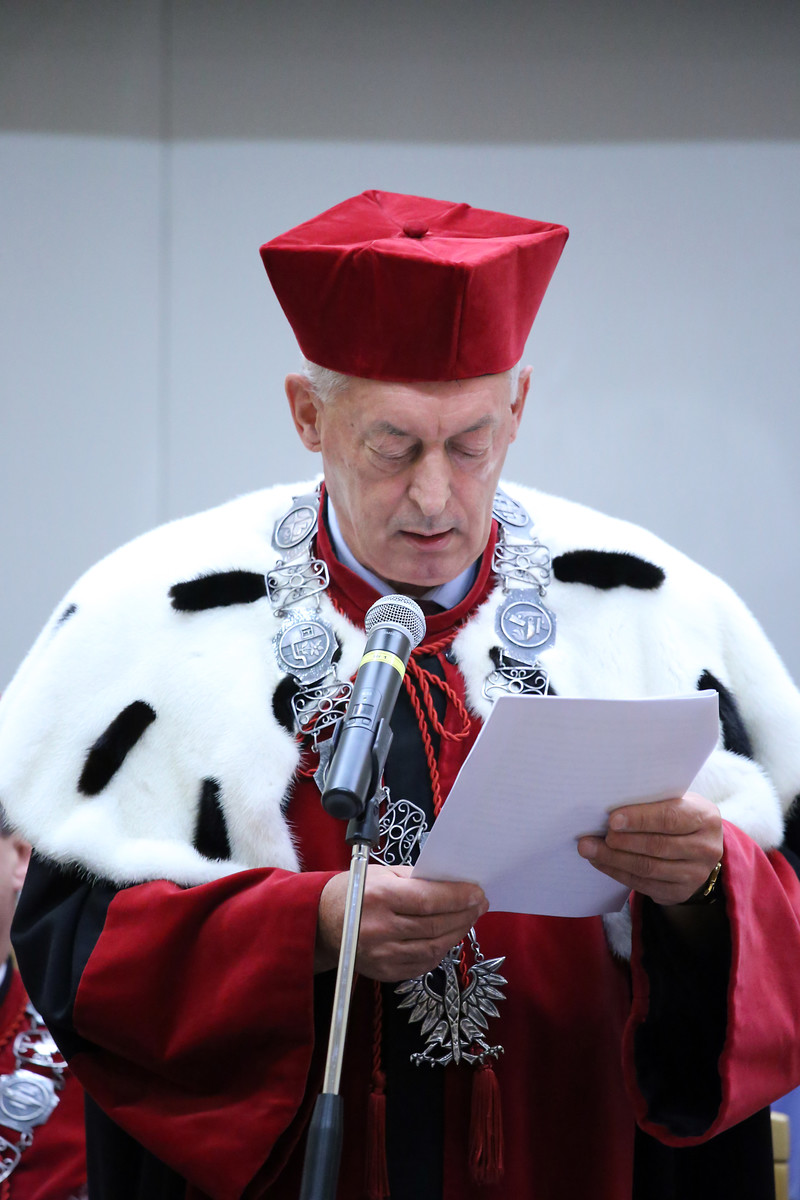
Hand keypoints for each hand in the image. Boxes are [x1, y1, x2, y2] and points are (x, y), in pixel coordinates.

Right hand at [316, 864, 487, 980]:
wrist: (322, 922)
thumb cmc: (354, 891)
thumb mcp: (382, 874)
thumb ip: (416, 879)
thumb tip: (452, 883)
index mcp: (379, 898)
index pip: (429, 900)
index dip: (458, 898)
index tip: (478, 893)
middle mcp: (379, 929)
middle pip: (435, 926)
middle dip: (465, 914)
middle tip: (480, 904)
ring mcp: (382, 955)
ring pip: (434, 947)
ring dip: (458, 933)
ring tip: (468, 919)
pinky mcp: (384, 972)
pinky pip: (423, 963)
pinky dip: (441, 949)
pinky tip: (448, 936)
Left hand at [577, 792, 722, 905]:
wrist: (699, 846)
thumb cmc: (678, 816)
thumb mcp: (675, 802)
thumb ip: (651, 803)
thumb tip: (609, 808)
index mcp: (705, 818)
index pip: (670, 818)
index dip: (640, 819)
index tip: (612, 820)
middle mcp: (705, 848)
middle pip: (657, 846)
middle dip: (621, 842)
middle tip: (590, 838)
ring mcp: (695, 874)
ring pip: (648, 868)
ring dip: (613, 860)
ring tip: (589, 850)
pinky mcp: (680, 892)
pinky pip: (644, 885)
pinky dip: (618, 873)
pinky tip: (601, 863)